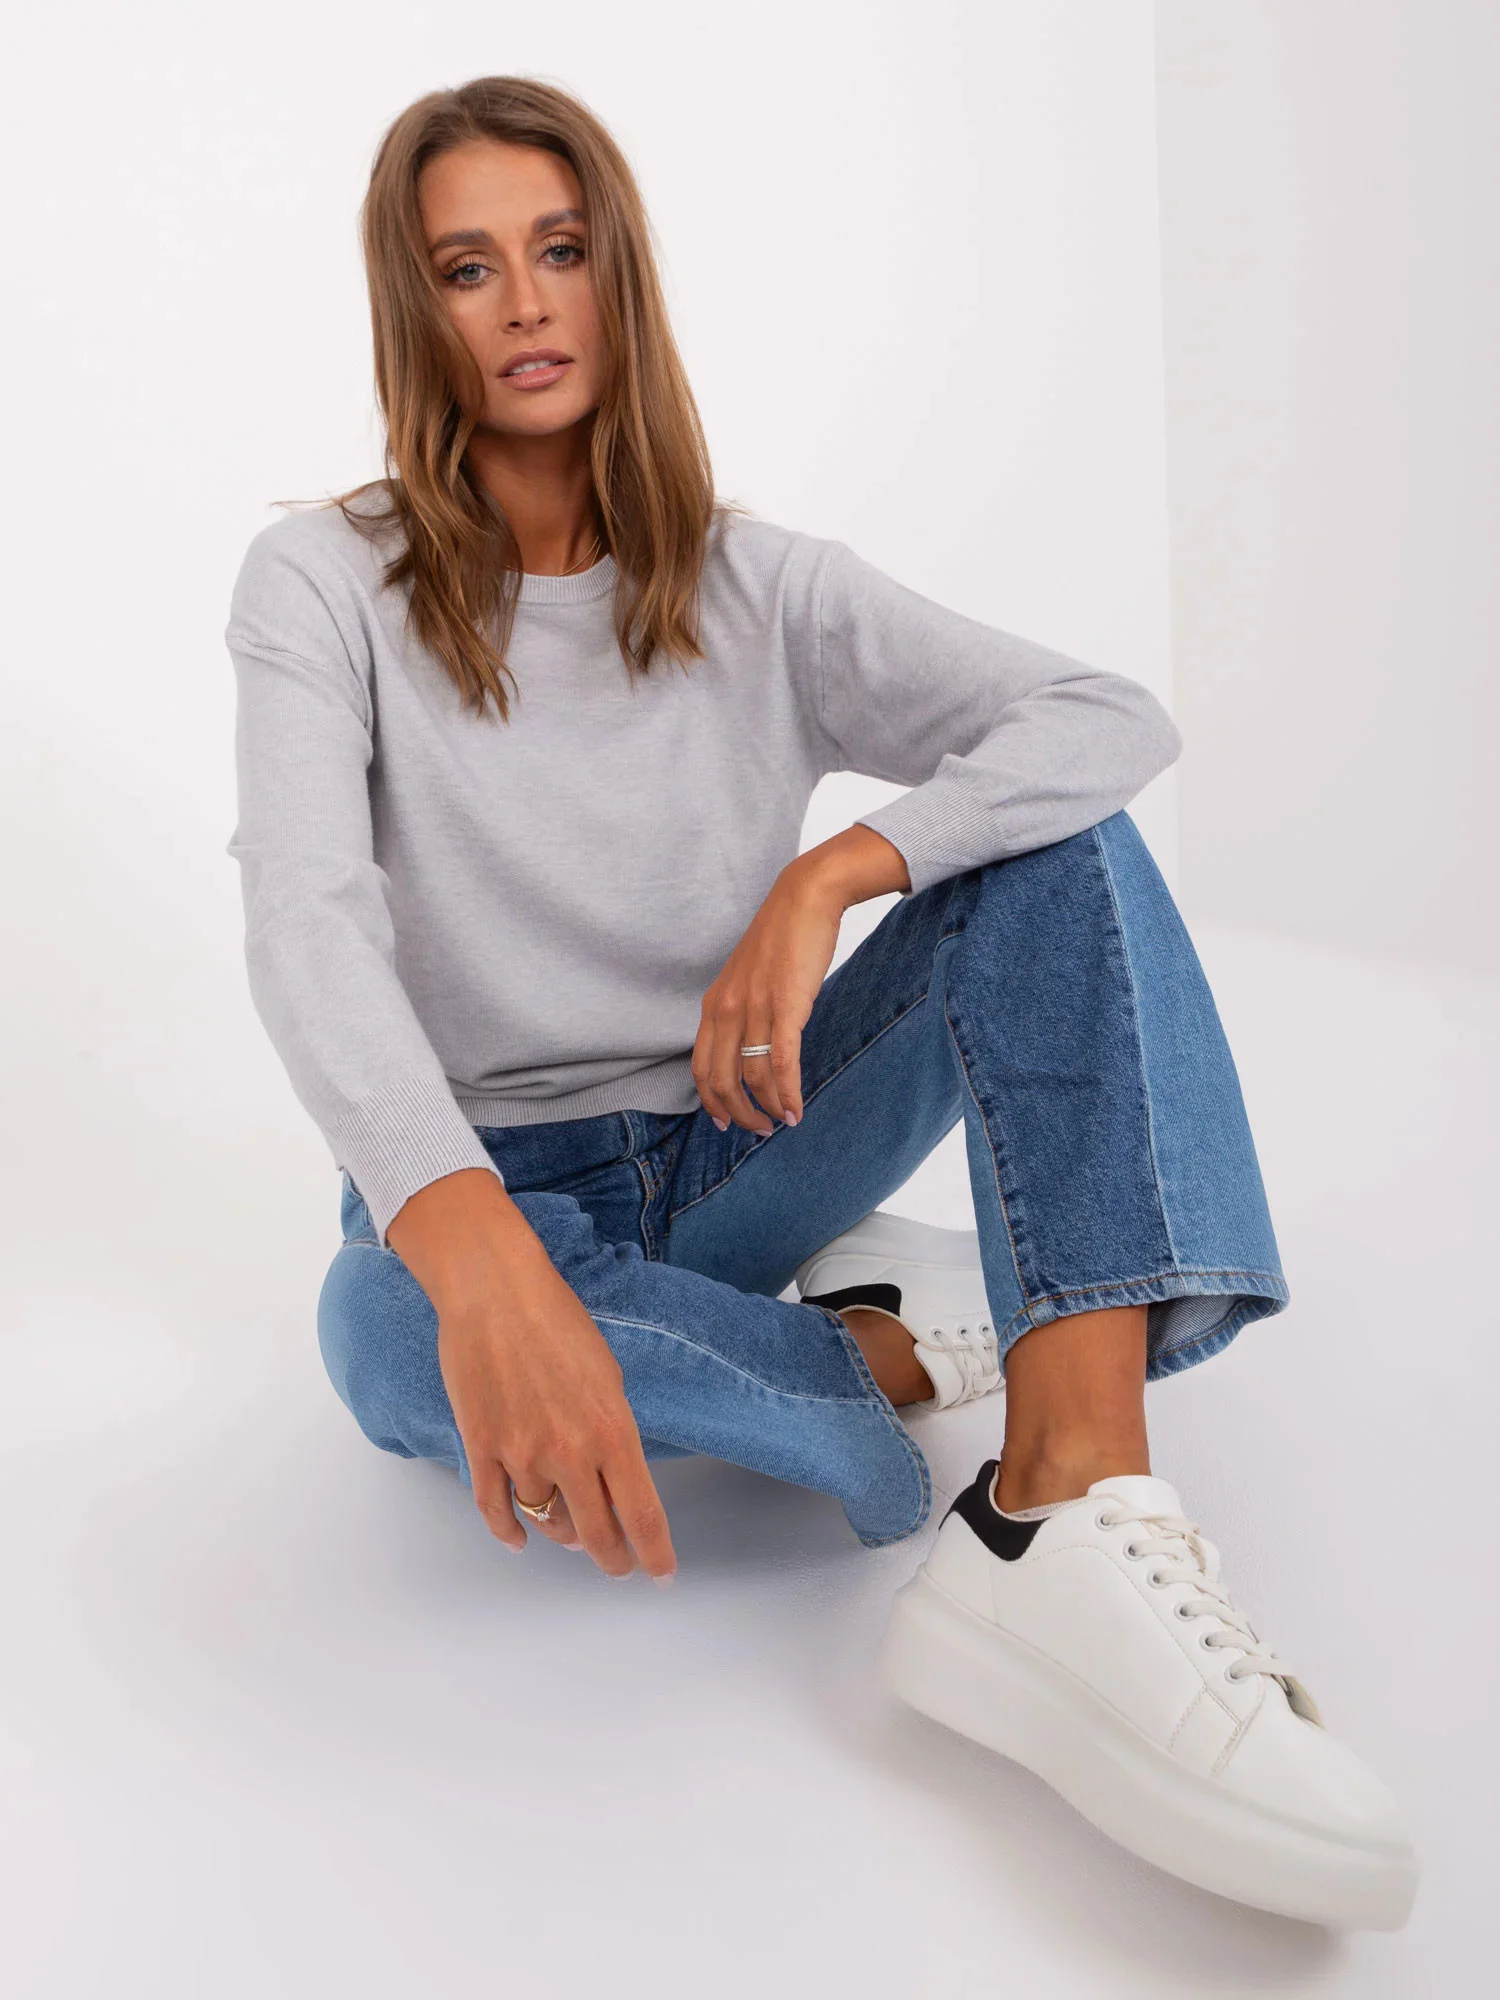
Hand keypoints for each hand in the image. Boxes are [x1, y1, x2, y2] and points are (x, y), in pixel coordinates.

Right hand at [393, 1181, 676, 1581]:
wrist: (495, 1292)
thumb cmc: (557, 1322)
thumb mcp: (607, 1377)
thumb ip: (613, 1432)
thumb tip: (611, 1479)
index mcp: (613, 1430)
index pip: (642, 1513)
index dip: (655, 1553)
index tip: (662, 1574)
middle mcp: (570, 1451)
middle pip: (597, 1533)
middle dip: (612, 1558)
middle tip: (619, 1565)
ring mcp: (521, 1454)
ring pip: (546, 1522)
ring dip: (562, 1535)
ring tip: (573, 1537)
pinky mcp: (480, 1448)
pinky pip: (494, 1509)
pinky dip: (508, 1533)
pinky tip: (520, 1541)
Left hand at [692, 856, 848, 1134]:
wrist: (805, 897)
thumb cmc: (782, 936)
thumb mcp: (748, 976)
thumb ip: (742, 1008)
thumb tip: (751, 1043)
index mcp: (714, 1004)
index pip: (700, 1067)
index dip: (710, 1101)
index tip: (724, 1121)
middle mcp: (727, 1009)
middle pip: (720, 1081)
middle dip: (737, 1114)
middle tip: (757, 1130)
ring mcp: (755, 1009)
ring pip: (752, 1077)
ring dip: (767, 1108)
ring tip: (782, 1122)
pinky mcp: (786, 1007)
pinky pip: (782, 1063)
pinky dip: (787, 1093)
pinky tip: (795, 1111)